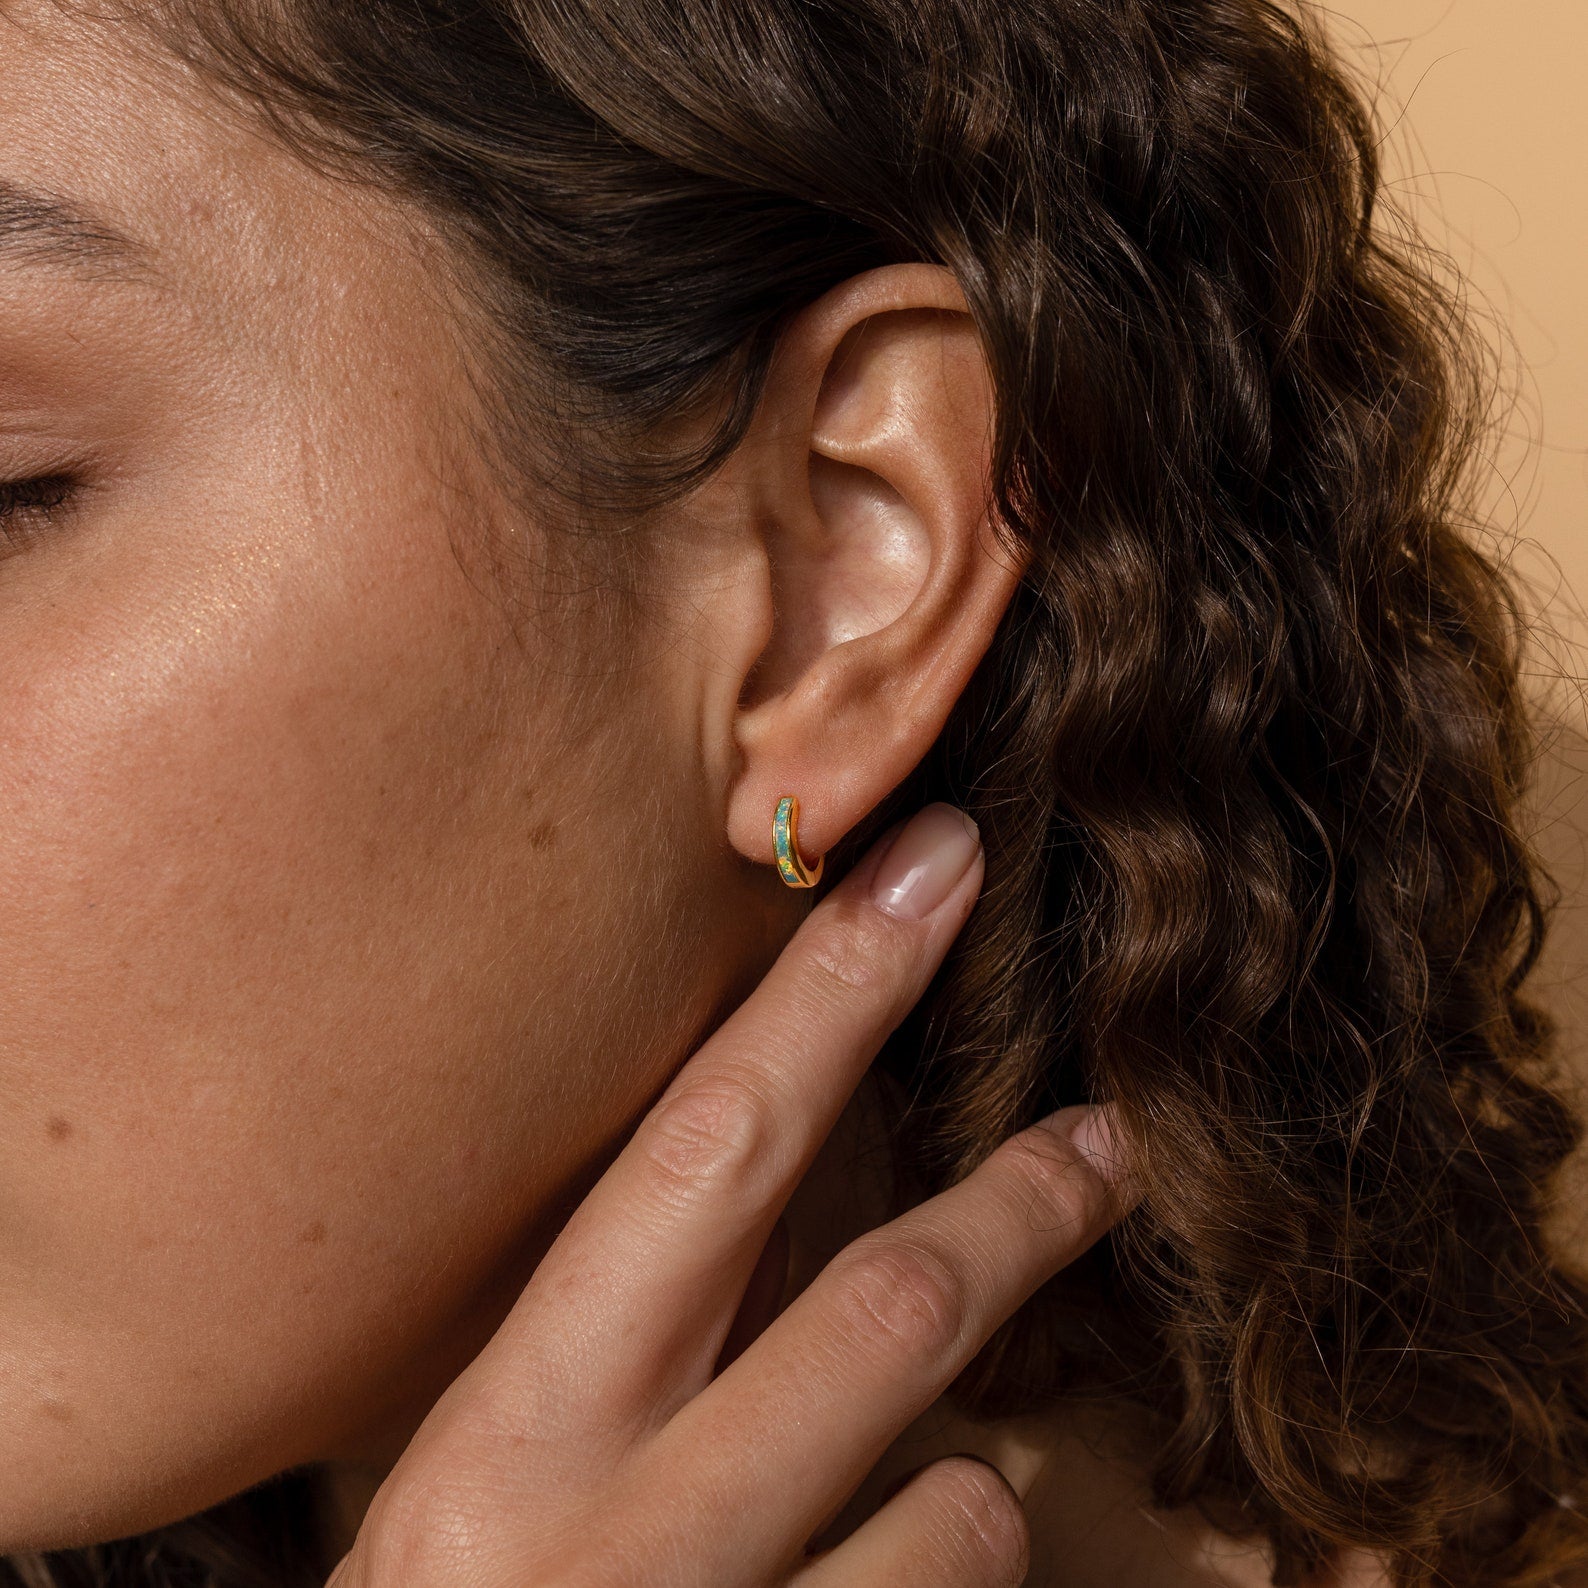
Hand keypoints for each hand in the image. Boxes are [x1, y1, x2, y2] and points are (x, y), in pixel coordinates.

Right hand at [328, 803, 1134, 1586]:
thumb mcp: (507, 1477)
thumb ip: (631, 1337)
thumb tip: (788, 1163)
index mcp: (512, 1428)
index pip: (703, 1151)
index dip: (832, 991)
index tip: (937, 863)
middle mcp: (604, 1536)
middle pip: (880, 1308)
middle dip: (1018, 1201)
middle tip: (1108, 1133)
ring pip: (956, 1508)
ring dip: (965, 1487)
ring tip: (930, 1495)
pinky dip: (944, 1580)